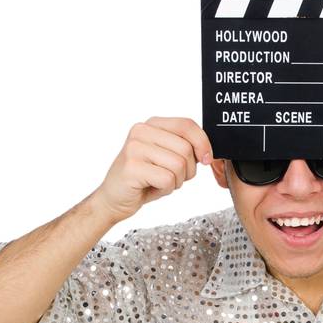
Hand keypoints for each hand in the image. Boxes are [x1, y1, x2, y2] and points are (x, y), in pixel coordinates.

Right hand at [89, 117, 211, 222]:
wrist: (114, 198)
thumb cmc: (145, 178)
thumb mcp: (167, 156)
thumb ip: (184, 146)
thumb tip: (208, 150)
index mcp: (152, 124)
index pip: (187, 125)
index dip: (203, 143)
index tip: (206, 158)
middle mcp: (141, 131)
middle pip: (186, 148)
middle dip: (189, 170)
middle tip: (173, 177)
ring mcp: (134, 148)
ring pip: (179, 165)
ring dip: (177, 181)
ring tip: (160, 182)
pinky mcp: (132, 167)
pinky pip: (168, 179)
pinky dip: (166, 189)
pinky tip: (152, 187)